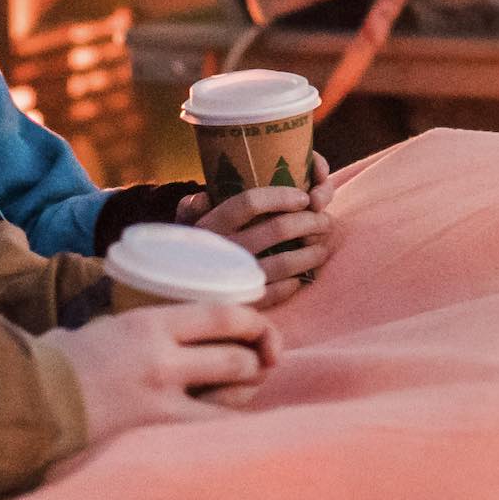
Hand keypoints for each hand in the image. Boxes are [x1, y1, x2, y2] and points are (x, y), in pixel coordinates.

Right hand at [49, 303, 279, 444]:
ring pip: (233, 398)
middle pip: (238, 359)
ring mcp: (163, 403)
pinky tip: (228, 422)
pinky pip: (212, 430)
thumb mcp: (103, 327)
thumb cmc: (56, 362)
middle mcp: (163, 361)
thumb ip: (140, 330)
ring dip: (247, 393)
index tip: (263, 333)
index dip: (256, 323)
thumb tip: (166, 334)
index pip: (223, 315)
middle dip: (257, 361)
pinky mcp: (157, 436)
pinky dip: (228, 425)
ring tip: (243, 391)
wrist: (26, 402)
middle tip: (260, 363)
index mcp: (148, 324)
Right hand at [175, 152, 335, 304]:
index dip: (281, 196)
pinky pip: (278, 292)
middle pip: (277, 229)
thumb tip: (202, 198)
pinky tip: (302, 277)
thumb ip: (192, 208)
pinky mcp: (244, 303)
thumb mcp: (182, 228)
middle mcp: (224, 250)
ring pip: (285, 262)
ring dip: (312, 253)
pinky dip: (295, 283)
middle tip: (324, 220)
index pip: (249, 202)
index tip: (303, 196)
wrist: (174, 302)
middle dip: (309, 221)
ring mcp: (236, 278)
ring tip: (323, 246)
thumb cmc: (185, 256)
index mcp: (211, 225)